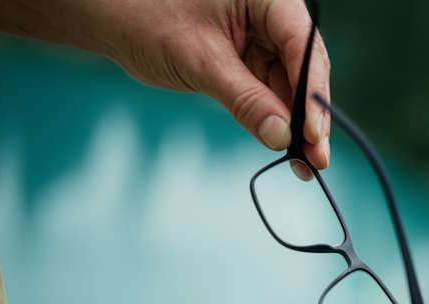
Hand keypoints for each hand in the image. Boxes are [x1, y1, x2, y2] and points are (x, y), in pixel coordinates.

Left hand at [0, 0, 330, 177]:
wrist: (111, 17)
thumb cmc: (148, 19)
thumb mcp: (201, 62)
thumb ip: (246, 99)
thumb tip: (283, 137)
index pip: (302, 46)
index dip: (313, 94)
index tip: (315, 135)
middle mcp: (270, 15)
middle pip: (304, 68)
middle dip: (309, 116)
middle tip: (317, 160)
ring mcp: (261, 37)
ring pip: (290, 84)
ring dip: (296, 124)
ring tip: (305, 164)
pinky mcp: (248, 58)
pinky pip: (269, 90)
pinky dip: (275, 118)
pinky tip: (285, 146)